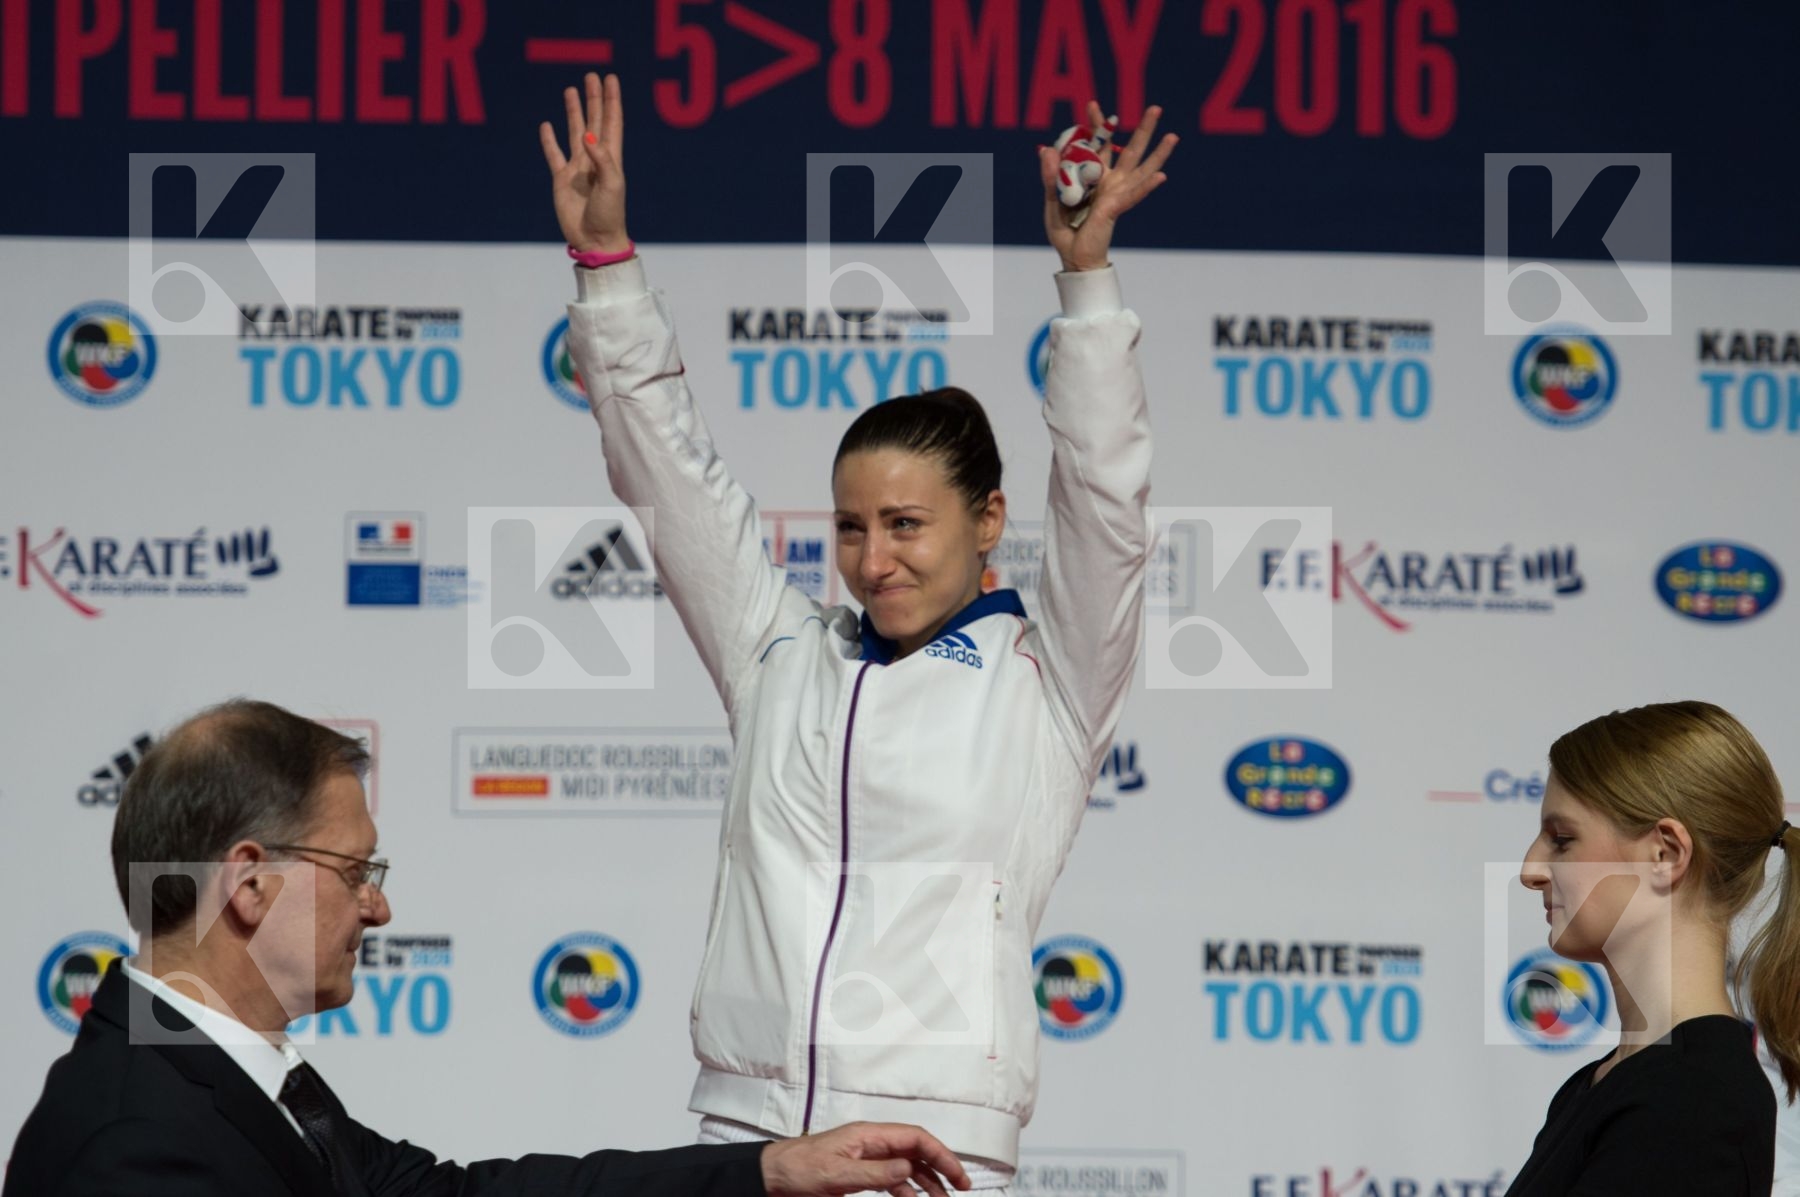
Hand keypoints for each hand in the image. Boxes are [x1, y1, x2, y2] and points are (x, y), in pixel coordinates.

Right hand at [538, 72, 629, 253]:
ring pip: (574, 132)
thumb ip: (602, 159)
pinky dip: (549, 140)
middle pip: (594, 121)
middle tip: (591, 76)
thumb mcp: (612, 185)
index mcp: (611, 158)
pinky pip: (554, 154)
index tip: (610, 79)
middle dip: (593, 99)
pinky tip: (546, 125)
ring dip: (574, 112)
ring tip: (570, 90)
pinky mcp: (561, 179)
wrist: (595, 240)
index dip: (612, 101)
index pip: (612, 122)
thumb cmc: (609, 214)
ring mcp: (578, 168)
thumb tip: (588, 135)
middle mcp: (595, 159)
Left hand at [759, 1121, 970, 1196]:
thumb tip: (907, 1167)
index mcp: (869, 1135)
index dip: (941, 1153)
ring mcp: (866, 1157)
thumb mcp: (837, 1174)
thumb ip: (875, 1173)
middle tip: (961, 1188)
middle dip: (940, 1166)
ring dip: (926, 1182)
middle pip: (916, 1150)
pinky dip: (906, 1190)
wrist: (772, 1176)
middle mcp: (871, 1143)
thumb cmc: (798, 1169)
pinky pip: (891, 1179)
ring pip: (906, 1166)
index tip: (958, 1175)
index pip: (915, 1138)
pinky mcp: (859, 1173)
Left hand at [1038, 101, 1177, 271]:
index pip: (1098, 144)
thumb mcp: (1052, 200)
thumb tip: (1047, 149)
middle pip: (1130, 150)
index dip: (1097, 125)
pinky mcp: (1116, 208)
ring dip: (1158, 153)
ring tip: (1173, 136)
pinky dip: (1148, 186)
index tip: (1092, 103)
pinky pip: (1135, 195)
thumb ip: (1050, 176)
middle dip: (1143, 129)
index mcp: (1095, 177)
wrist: (1073, 257)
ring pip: (1141, 169)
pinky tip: (1162, 175)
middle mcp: (1111, 182)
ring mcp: (1117, 194)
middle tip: (1156, 107)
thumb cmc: (1065, 231)